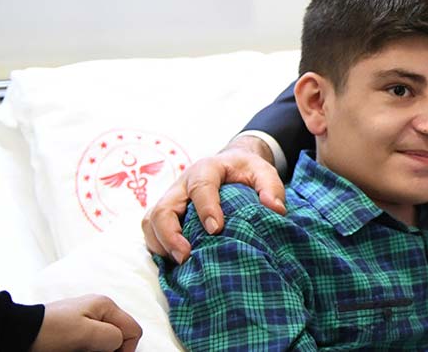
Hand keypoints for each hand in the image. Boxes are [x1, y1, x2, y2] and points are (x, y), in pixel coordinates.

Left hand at [30, 294, 141, 351]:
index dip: (126, 349)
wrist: (19, 331)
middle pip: (120, 335)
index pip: (133, 330)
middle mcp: (99, 310)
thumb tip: (120, 343)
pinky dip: (89, 349)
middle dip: (111, 350)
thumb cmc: (51, 331)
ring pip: (106, 340)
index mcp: (106, 306)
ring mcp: (87, 318)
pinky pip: (93, 341)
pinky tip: (78, 350)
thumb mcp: (86, 333)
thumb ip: (112, 336)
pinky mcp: (76, 328)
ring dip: (99, 350)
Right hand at [142, 136, 285, 263]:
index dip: (206, 208)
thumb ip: (271, 187)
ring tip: (180, 262)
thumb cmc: (245, 171)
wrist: (229, 165)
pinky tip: (175, 261)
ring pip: (151, 221)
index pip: (200, 187)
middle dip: (171, 234)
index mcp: (206, 169)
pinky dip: (158, 246)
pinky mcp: (165, 213)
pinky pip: (152, 230)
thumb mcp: (263, 171)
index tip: (216, 229)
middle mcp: (181, 184)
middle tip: (186, 256)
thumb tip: (276, 210)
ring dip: (161, 243)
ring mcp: (170, 199)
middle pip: (163, 208)